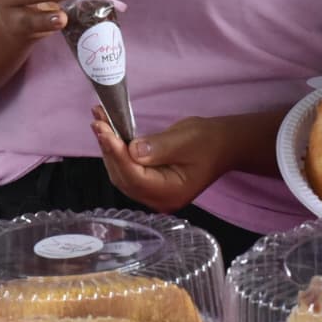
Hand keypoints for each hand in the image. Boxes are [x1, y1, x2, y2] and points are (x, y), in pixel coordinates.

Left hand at [91, 107, 232, 212]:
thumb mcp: (185, 139)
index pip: (135, 176)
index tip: (104, 131)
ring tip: (100, 122)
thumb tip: (131, 149)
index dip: (117, 154)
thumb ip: (157, 147)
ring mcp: (153, 194)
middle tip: (98, 122)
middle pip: (124, 177)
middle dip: (109, 149)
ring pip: (122, 174)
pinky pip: (128, 170)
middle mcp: (159, 199)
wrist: (224, 145)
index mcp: (170, 193)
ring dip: (110, 149)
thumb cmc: (209, 141)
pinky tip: (109, 134)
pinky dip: (117, 152)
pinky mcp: (150, 184)